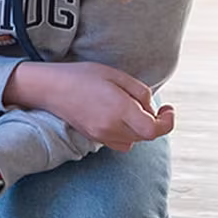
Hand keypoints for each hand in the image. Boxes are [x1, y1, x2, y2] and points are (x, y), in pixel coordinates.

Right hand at [5, 61, 174, 150]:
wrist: (49, 87)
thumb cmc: (82, 76)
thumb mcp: (116, 75)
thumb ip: (140, 93)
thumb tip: (150, 109)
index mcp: (119, 110)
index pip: (153, 130)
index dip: (167, 122)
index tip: (168, 110)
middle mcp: (111, 127)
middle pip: (146, 136)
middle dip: (153, 121)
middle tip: (148, 104)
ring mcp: (101, 135)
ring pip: (134, 141)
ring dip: (139, 129)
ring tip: (131, 110)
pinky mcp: (93, 138)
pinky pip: (120, 142)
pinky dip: (126, 134)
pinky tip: (118, 118)